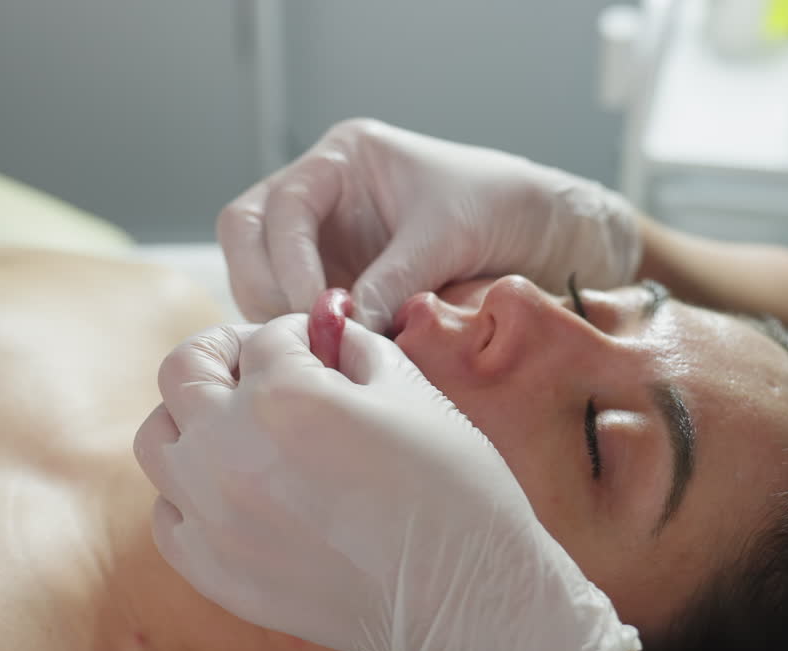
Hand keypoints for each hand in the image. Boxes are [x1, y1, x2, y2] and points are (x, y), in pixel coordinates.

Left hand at [134, 315, 638, 650]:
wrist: (464, 597)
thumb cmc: (453, 485)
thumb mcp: (410, 388)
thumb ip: (350, 342)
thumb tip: (317, 327)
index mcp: (283, 396)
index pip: (263, 337)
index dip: (298, 334)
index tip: (320, 349)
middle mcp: (230, 452)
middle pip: (182, 371)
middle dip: (224, 356)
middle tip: (257, 367)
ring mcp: (214, 518)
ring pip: (156, 439)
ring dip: (191, 419)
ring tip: (235, 427)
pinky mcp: (215, 573)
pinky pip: (168, 514)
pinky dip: (190, 491)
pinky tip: (238, 491)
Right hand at [217, 118, 640, 332]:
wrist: (540, 233)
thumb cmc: (500, 207)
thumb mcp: (449, 234)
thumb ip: (395, 277)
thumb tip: (346, 325)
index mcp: (342, 159)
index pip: (279, 206)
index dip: (288, 261)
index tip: (317, 309)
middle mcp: (320, 195)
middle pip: (247, 236)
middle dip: (266, 287)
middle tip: (307, 333)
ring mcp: (322, 240)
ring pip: (260, 276)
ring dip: (281, 316)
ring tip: (328, 348)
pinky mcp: (334, 281)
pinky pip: (294, 307)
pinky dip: (306, 331)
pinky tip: (337, 353)